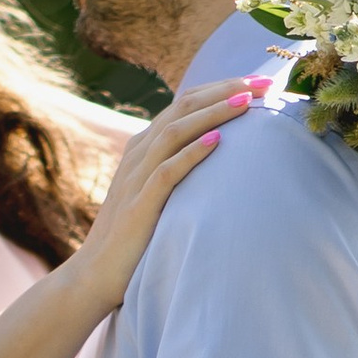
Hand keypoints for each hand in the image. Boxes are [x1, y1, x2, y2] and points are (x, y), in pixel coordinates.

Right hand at [61, 76, 255, 325]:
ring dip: (212, 113)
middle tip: (263, 82)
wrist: (94, 275)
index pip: (185, 104)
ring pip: (175, 131)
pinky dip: (191, 154)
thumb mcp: (157, 195)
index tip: (258, 82)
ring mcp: (136, 178)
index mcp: (144, 147)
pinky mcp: (138, 206)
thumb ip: (178, 171)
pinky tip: (217, 141)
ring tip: (246, 102)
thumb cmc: (133, 238)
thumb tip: (217, 159)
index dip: (221, 88)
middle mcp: (139, 154)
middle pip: (183, 107)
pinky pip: (166, 173)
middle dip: (224, 90)